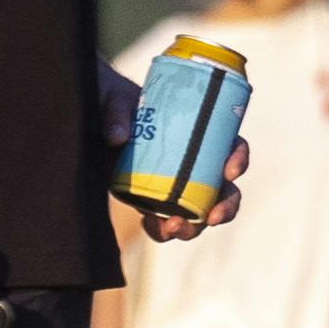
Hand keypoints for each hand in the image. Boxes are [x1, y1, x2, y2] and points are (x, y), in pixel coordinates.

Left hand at [100, 64, 242, 243]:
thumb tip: (118, 137)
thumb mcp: (113, 97)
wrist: (90, 116)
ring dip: (194, 226)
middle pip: (225, 189)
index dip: (238, 160)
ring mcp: (175, 184)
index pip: (231, 146)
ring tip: (173, 228)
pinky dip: (162, 230)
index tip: (229, 172)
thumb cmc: (112, 98)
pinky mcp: (153, 199)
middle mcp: (195, 162)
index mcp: (200, 132)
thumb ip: (115, 112)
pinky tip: (150, 226)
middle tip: (213, 217)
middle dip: (225, 207)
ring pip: (200, 213)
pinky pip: (167, 222)